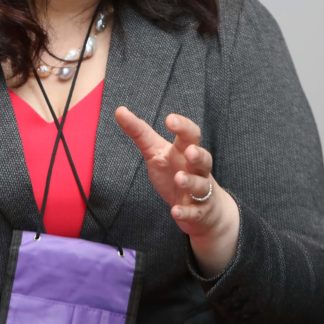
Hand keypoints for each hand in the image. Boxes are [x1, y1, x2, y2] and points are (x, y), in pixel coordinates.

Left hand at [115, 107, 238, 274]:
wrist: (203, 209)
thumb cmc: (176, 171)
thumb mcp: (156, 152)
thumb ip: (140, 132)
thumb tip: (119, 110)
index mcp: (186, 151)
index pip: (191, 135)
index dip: (183, 127)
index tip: (170, 119)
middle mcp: (197, 170)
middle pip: (204, 159)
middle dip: (198, 154)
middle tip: (189, 151)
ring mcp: (200, 191)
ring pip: (201, 185)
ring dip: (190, 182)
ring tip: (179, 178)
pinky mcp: (199, 212)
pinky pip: (194, 212)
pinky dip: (186, 212)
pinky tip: (175, 211)